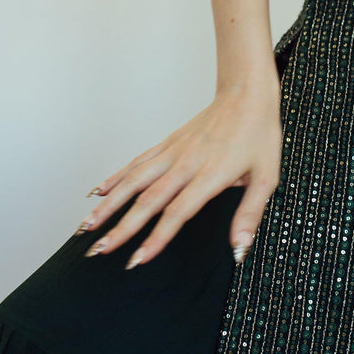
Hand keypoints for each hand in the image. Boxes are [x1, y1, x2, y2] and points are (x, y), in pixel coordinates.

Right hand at [76, 76, 283, 268]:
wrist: (246, 93)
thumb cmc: (259, 134)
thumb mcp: (267, 177)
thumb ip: (250, 213)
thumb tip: (240, 248)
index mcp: (209, 175)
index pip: (176, 213)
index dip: (155, 238)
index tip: (136, 259)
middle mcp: (185, 164)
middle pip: (147, 200)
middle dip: (121, 228)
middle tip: (98, 250)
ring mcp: (172, 152)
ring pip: (133, 180)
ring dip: (108, 204)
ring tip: (86, 226)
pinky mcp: (167, 143)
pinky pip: (136, 162)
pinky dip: (115, 177)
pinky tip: (98, 191)